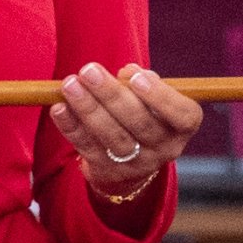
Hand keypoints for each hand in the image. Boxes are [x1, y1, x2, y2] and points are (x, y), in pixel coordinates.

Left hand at [52, 64, 199, 199]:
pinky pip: (87, 147)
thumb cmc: (142, 113)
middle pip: (140, 123)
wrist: (131, 161)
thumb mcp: (151, 98)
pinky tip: (60, 107)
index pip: (182, 115)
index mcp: (182, 127)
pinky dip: (71, 126)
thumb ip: (142, 82)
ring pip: (112, 137)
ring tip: (70, 85)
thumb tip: (127, 72)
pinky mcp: (107, 171)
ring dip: (88, 108)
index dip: (160, 97)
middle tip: (88, 70)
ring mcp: (136, 164)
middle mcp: (164, 149)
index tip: (135, 76)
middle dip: (112, 95)